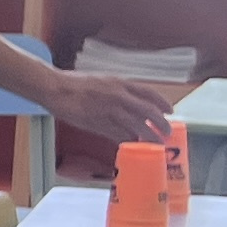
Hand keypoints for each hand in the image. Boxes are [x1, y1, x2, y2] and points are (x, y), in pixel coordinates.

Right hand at [48, 65, 178, 146]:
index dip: (163, 103)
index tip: (170, 111)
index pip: (149, 93)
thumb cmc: (74, 84)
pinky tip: (132, 146)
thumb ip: (117, 90)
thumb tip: (129, 101)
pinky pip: (119, 135)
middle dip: (161, 124)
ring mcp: (110, 111)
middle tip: (166, 133)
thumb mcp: (102, 81)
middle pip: (149, 112)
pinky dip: (128, 141)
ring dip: (149, 138)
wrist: (56, 88)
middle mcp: (119, 96)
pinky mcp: (99, 124)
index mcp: (120, 83)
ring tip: (155, 145)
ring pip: (137, 127)